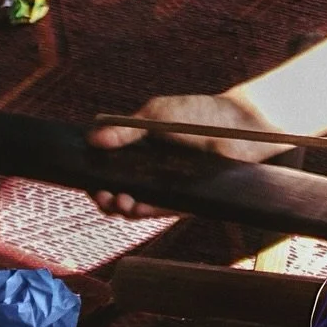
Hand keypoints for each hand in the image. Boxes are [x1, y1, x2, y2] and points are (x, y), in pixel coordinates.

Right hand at [88, 91, 274, 219]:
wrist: (240, 124)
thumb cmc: (200, 113)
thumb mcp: (156, 115)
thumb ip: (126, 130)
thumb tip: (92, 139)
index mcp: (141, 150)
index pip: (110, 169)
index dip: (94, 176)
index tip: (85, 178)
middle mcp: (152, 171)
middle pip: (118, 191)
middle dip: (104, 197)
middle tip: (100, 194)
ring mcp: (168, 187)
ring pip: (136, 206)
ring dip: (121, 207)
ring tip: (117, 201)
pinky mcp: (187, 200)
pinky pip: (162, 211)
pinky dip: (145, 212)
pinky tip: (134, 207)